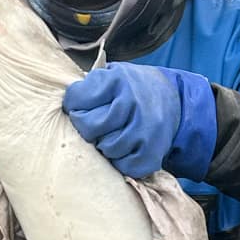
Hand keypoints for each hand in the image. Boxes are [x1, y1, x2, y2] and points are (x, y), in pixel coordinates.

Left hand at [63, 63, 215, 180]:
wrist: (172, 99)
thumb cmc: (132, 88)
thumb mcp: (112, 74)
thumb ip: (90, 86)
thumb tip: (67, 106)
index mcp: (118, 79)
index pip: (77, 100)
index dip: (72, 106)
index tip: (79, 107)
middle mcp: (133, 101)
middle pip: (89, 127)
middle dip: (86, 129)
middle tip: (94, 126)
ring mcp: (145, 127)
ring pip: (106, 148)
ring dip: (104, 146)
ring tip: (111, 136)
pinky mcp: (154, 150)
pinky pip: (126, 166)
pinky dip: (120, 161)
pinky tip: (124, 149)